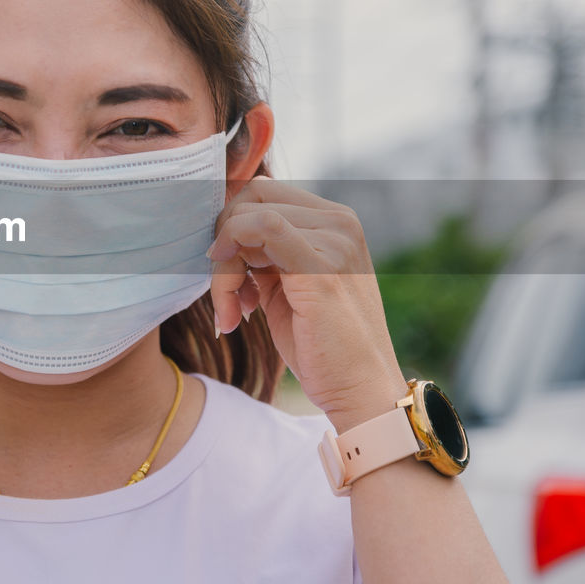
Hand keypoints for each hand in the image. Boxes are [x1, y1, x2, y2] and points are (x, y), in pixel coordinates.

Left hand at [207, 176, 407, 431]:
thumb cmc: (322, 345)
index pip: (262, 193)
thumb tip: (223, 232)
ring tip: (234, 312)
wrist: (361, 390)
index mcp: (335, 221)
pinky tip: (235, 306)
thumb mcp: (288, 285)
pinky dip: (230, 267)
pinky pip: (258, 229)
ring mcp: (335, 240)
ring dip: (224, 269)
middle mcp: (340, 222)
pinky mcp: (321, 266)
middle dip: (224, 244)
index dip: (230, 227)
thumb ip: (264, 253)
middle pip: (250, 200)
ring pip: (247, 219)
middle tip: (228, 295)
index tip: (229, 273)